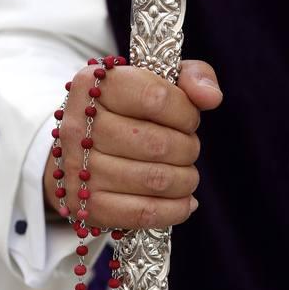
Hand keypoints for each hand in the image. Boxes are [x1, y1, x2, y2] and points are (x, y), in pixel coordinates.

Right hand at [44, 59, 222, 228]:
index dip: (185, 113)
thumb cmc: (129, 113)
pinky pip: (146, 213)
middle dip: (188, 149)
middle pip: (159, 144)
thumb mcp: (157, 80)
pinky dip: (175, 209)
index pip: (156, 98)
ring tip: (185, 175)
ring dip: (186, 180)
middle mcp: (78, 127)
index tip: (187, 120)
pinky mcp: (88, 207)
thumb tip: (210, 98)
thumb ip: (191, 76)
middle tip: (187, 149)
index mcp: (94, 86)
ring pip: (157, 180)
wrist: (80, 155)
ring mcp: (80, 171)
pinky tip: (183, 201)